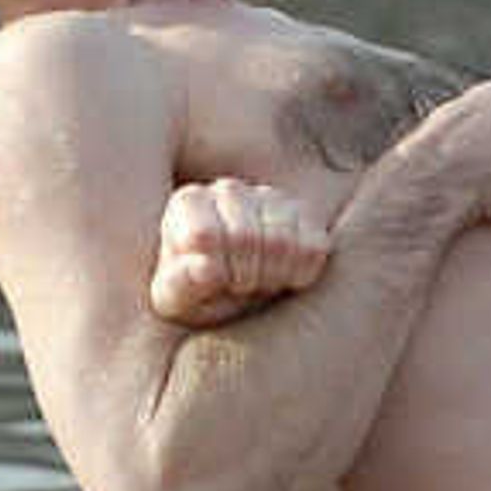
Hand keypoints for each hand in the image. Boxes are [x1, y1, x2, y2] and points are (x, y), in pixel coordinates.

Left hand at [151, 175, 332, 326]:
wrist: (234, 291)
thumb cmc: (198, 294)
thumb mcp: (177, 300)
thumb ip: (179, 286)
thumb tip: (205, 267)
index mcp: (188, 203)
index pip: (206, 234)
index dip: (216, 272)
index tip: (216, 284)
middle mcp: (227, 190)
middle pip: (245, 237)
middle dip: (244, 277)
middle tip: (241, 289)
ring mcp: (269, 196)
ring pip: (281, 241)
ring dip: (273, 277)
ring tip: (259, 284)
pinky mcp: (304, 212)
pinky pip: (313, 247)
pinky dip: (301, 275)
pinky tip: (284, 279)